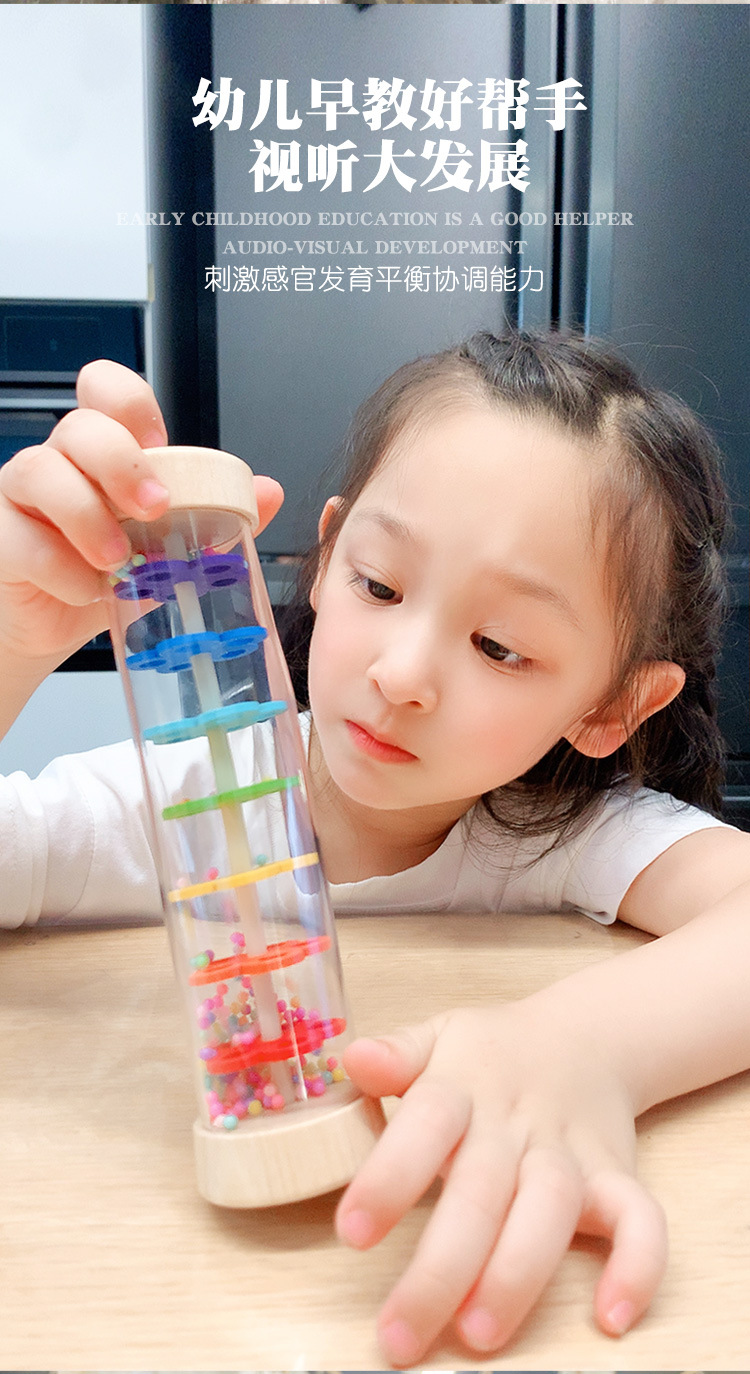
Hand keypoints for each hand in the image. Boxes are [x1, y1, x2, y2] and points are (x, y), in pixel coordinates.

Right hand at [0, 360, 283, 670]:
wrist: (52, 627)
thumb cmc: (104, 574)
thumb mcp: (164, 547)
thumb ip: (214, 518)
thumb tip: (269, 491)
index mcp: (102, 451)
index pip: (104, 388)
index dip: (130, 403)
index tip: (160, 445)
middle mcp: (58, 461)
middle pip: (79, 426)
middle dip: (122, 464)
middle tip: (155, 509)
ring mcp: (20, 496)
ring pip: (38, 470)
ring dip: (87, 515)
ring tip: (118, 561)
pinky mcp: (0, 539)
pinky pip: (20, 537)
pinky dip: (61, 568)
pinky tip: (87, 591)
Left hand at [336, 1000, 667, 1365]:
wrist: (585, 1037)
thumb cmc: (491, 1052)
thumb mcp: (438, 1037)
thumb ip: (396, 1054)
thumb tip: (356, 1059)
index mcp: (462, 1086)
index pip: (425, 1125)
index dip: (390, 1177)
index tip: (352, 1232)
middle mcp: (516, 1123)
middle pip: (481, 1192)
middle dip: (441, 1269)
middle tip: (399, 1336)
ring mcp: (570, 1151)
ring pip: (550, 1211)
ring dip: (517, 1275)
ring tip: (479, 1335)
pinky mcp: (616, 1179)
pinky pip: (641, 1220)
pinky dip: (637, 1266)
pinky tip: (612, 1317)